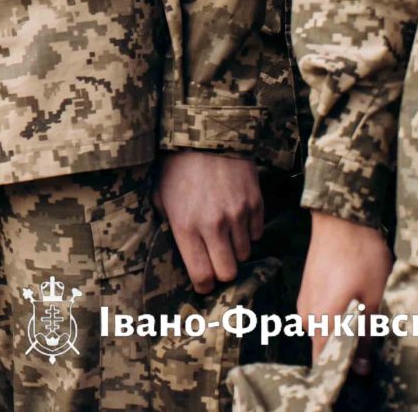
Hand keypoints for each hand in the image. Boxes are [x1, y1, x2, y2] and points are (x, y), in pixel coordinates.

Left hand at [157, 151, 263, 292]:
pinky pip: (257, 233)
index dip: (203, 285)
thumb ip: (168, 226)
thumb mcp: (160, 196)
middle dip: (222, 272)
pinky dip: (248, 231)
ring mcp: (238, 215)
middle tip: (216, 262)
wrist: (206, 133)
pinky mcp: (255, 203)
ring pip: (245, 254)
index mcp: (186, 227)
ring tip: (224, 233)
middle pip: (228, 272)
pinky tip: (236, 218)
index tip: (202, 283)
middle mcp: (214, 225)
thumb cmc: (177, 166)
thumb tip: (178, 251)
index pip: (202, 275)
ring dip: (235, 249)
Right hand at [296, 211, 392, 372]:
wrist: (342, 217)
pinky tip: (355, 302)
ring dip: (342, 331)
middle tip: (373, 339)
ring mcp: (304, 300)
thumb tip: (360, 369)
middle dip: (346, 349)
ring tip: (366, 317)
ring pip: (324, 329)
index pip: (324, 361)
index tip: (362, 366)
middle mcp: (307, 314)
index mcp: (321, 320)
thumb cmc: (361, 256)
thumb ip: (364, 337)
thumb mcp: (373, 299)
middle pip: (325, 346)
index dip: (343, 370)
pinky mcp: (308, 288)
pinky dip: (337, 316)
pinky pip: (321, 314)